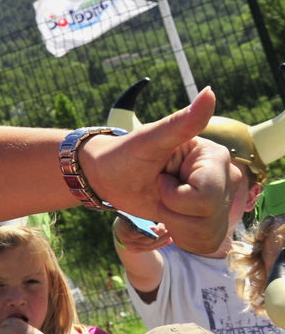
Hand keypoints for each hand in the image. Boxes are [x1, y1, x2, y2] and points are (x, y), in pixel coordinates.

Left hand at [85, 87, 241, 253]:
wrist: (109, 177)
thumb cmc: (124, 155)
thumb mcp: (148, 140)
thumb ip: (181, 122)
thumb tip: (208, 92)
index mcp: (214, 156)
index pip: (207, 194)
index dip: (175, 195)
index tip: (160, 177)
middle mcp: (224, 177)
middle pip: (210, 214)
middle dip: (174, 209)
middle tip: (159, 190)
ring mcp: (220, 199)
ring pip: (208, 231)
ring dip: (176, 224)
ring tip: (163, 203)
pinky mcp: (210, 218)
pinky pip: (206, 241)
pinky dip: (183, 235)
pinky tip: (169, 219)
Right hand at [112, 215, 170, 252]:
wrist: (120, 229)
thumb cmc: (129, 217)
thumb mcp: (130, 214)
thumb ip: (137, 213)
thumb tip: (151, 208)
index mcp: (123, 230)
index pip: (134, 234)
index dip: (146, 232)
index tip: (156, 227)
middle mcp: (127, 241)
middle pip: (145, 241)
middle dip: (158, 235)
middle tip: (167, 227)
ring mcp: (132, 247)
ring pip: (149, 246)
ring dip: (162, 240)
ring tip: (170, 233)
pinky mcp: (137, 250)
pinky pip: (150, 249)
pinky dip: (161, 244)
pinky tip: (169, 240)